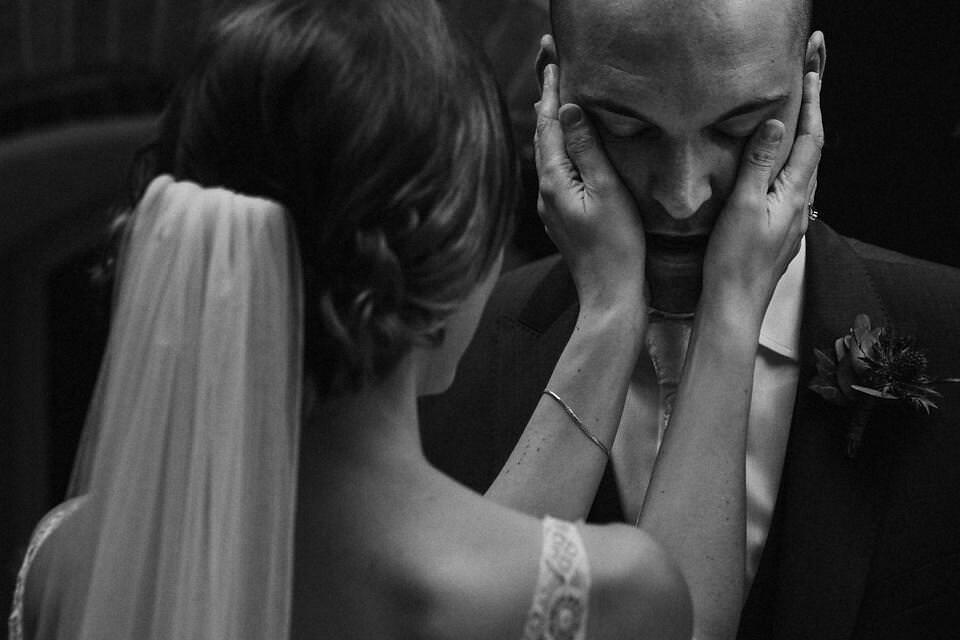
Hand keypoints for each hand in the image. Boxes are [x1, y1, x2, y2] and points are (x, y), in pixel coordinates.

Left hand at [535, 62, 646, 315]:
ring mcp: (551, 206)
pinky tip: (566, 145)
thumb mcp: (608, 192)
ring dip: (551, 123)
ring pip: (547, 154)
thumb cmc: (617, 247)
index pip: (548, 124)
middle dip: (546, 99)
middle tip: (549, 64)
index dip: (550, 89)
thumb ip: (588, 150)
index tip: (551, 59)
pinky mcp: (562, 216)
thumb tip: (567, 110)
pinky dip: (559, 147)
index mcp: (554, 181)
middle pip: (542, 136)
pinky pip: (556, 171)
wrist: (610, 295)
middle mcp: (545, 192)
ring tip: (554, 97)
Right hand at [703, 71, 823, 316]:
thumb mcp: (743, 206)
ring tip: (789, 127)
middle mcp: (800, 208)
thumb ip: (759, 164)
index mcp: (794, 196)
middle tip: (802, 93)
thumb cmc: (734, 260)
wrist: (733, 306)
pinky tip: (773, 175)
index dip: (812, 107)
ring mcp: (791, 224)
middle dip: (809, 122)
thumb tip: (775, 124)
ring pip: (803, 176)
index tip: (809, 77)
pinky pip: (790, 193)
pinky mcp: (778, 236)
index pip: (812, 141)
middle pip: (812, 156)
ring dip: (799, 147)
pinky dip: (786, 171)